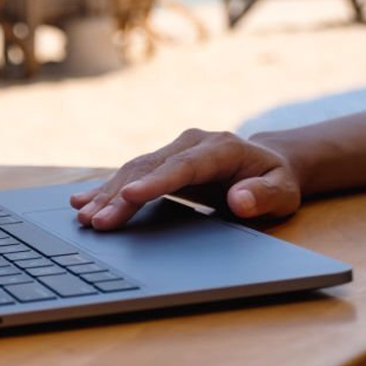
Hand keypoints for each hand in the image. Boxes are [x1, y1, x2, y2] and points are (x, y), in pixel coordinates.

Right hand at [69, 129, 303, 229]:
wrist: (268, 164)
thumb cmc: (276, 181)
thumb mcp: (283, 191)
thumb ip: (263, 195)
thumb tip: (239, 200)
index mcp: (219, 148)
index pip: (182, 166)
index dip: (154, 182)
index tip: (130, 196)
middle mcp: (189, 143)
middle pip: (148, 169)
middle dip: (120, 197)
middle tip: (97, 221)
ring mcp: (172, 150)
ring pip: (133, 171)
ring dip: (107, 195)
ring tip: (84, 216)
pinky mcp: (160, 162)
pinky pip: (130, 175)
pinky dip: (106, 189)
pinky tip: (82, 201)